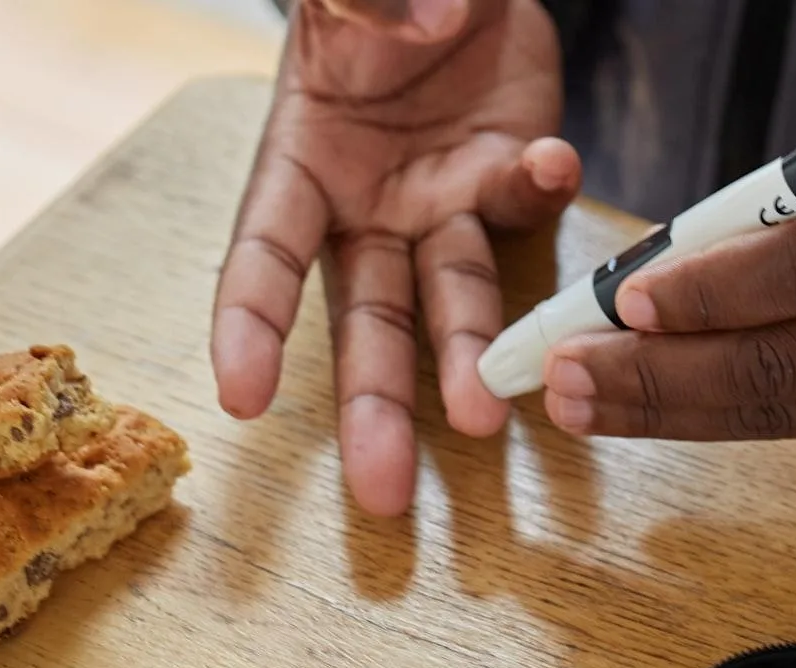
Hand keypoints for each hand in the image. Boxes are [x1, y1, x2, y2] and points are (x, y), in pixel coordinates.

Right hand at [211, 0, 579, 515]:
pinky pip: (528, 207)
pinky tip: (553, 167)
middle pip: (368, 321)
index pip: (264, 259)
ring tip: (483, 415)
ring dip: (471, 354)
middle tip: (383, 489)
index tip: (242, 398)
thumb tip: (415, 24)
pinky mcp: (509, 184)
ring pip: (456, 297)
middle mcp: (370, 210)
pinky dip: (541, 190)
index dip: (251, 328)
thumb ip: (362, 0)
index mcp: (300, 169)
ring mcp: (443, 206)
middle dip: (374, 406)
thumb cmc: (372, 0)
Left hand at [540, 140, 795, 469]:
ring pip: (782, 416)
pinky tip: (659, 408)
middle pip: (781, 364)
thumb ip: (795, 212)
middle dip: (656, 375)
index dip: (713, 291)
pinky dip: (724, 420)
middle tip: (566, 375)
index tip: (625, 300)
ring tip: (584, 402)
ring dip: (668, 412)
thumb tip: (663, 267)